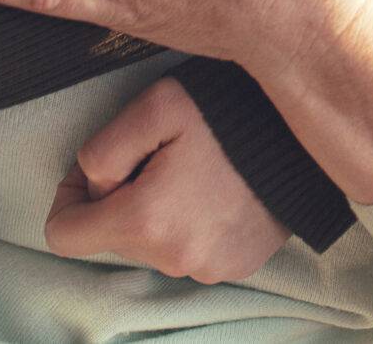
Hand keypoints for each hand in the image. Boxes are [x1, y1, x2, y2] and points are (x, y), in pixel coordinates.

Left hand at [44, 76, 287, 282]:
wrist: (310, 131)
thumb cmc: (230, 112)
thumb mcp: (154, 105)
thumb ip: (101, 150)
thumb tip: (93, 185)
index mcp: (145, 219)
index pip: (63, 236)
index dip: (68, 198)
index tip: (97, 170)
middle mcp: (174, 257)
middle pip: (113, 237)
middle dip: (122, 199)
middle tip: (158, 156)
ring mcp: (208, 267)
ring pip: (153, 245)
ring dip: (159, 212)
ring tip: (194, 170)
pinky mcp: (236, 266)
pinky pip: (191, 251)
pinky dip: (193, 224)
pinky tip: (218, 189)